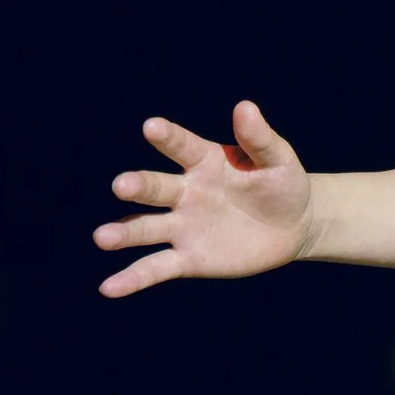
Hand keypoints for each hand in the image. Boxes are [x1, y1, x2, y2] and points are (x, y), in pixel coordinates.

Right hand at [94, 101, 315, 296]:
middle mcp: (185, 192)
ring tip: (102, 237)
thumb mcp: (278, 160)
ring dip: (123, 233)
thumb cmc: (283, 185)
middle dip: (138, 186)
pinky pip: (155, 267)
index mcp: (205, 162)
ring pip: (146, 228)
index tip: (151, 126)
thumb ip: (259, 139)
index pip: (182, 147)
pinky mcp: (187, 258)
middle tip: (121, 185)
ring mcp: (182, 226)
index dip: (168, 137)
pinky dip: (132, 278)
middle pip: (156, 188)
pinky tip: (108, 288)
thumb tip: (245, 106)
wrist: (293, 227)